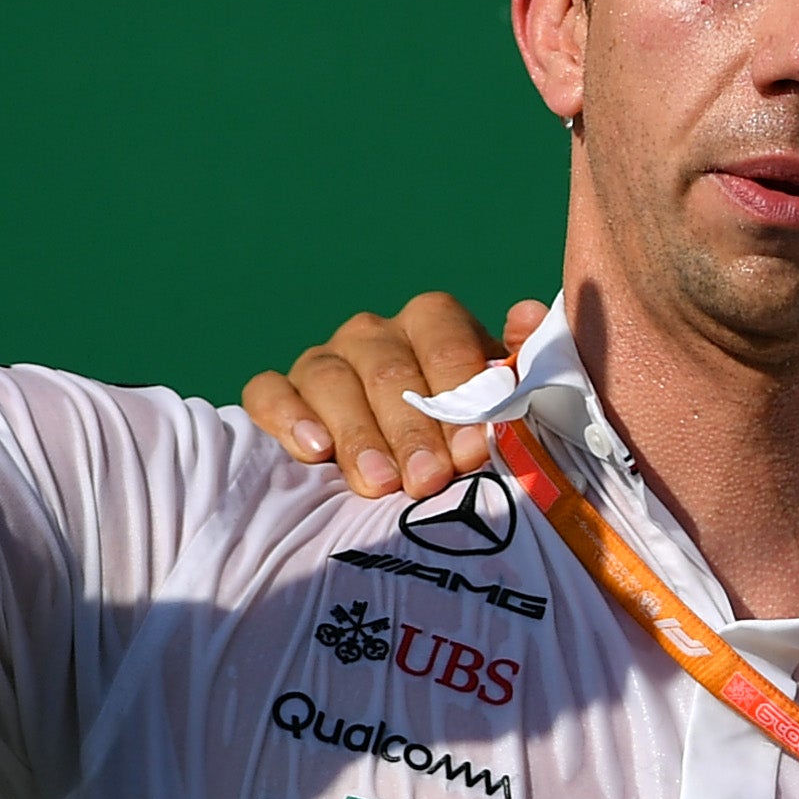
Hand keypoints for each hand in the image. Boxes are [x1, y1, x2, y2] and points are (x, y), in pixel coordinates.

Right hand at [245, 290, 550, 496]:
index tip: (472, 449)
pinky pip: (269, 392)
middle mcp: (375, 333)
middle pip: (388, 368)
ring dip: (357, 434)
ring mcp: (325, 360)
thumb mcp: (501, 402)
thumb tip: (529, 315)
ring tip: (380, 483)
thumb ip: (519, 363)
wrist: (408, 470)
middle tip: (428, 480)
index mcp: (432, 323)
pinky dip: (287, 418)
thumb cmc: (464, 435)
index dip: (458, 391)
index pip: (443, 340)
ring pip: (330, 380)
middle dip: (411, 428)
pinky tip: (313, 452)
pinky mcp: (279, 393)